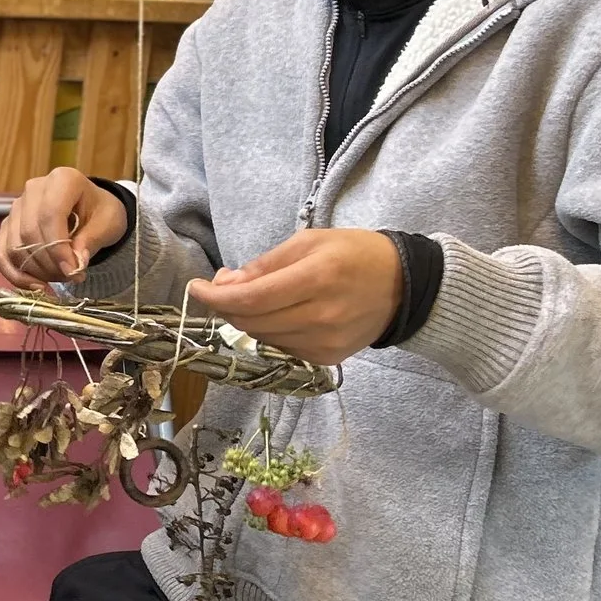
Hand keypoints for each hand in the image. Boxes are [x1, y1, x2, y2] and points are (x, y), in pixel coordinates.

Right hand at [0, 169, 128, 286]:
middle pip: (30, 233)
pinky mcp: (7, 226)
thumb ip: (92, 241)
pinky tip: (35, 286)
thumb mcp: (109, 223)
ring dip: (36, 271)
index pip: (50, 214)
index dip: (59, 248)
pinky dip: (16, 275)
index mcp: (62, 180)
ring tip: (60, 278)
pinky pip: (1, 255)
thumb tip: (75, 263)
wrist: (90, 210)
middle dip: (49, 263)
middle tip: (71, 277)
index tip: (73, 272)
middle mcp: (33, 189)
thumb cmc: (101, 213)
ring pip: (15, 247)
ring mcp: (16, 207)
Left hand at [189, 229, 402, 366]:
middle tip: (223, 287)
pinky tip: (278, 315)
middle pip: (252, 321)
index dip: (215, 296)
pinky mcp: (329, 358)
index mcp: (317, 278)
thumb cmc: (355, 253)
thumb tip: (225, 283)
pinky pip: (282, 348)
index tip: (195, 287)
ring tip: (252, 298)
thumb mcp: (309, 242)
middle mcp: (321, 316)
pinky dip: (270, 332)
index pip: (251, 298)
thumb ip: (265, 265)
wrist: (406, 286)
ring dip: (246, 319)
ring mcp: (326, 342)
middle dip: (226, 306)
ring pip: (263, 337)